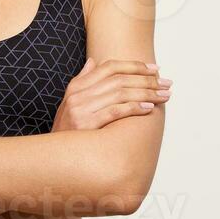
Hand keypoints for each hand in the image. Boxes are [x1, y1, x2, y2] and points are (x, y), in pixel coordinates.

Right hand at [51, 59, 170, 131]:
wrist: (52, 157)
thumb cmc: (67, 131)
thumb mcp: (70, 102)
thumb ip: (83, 81)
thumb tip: (93, 61)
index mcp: (77, 87)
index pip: (110, 67)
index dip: (134, 66)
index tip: (155, 68)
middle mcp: (78, 95)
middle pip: (119, 79)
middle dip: (147, 80)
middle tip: (167, 83)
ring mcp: (81, 109)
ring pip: (120, 93)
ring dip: (147, 93)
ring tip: (164, 96)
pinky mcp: (86, 125)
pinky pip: (115, 111)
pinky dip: (134, 108)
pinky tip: (149, 108)